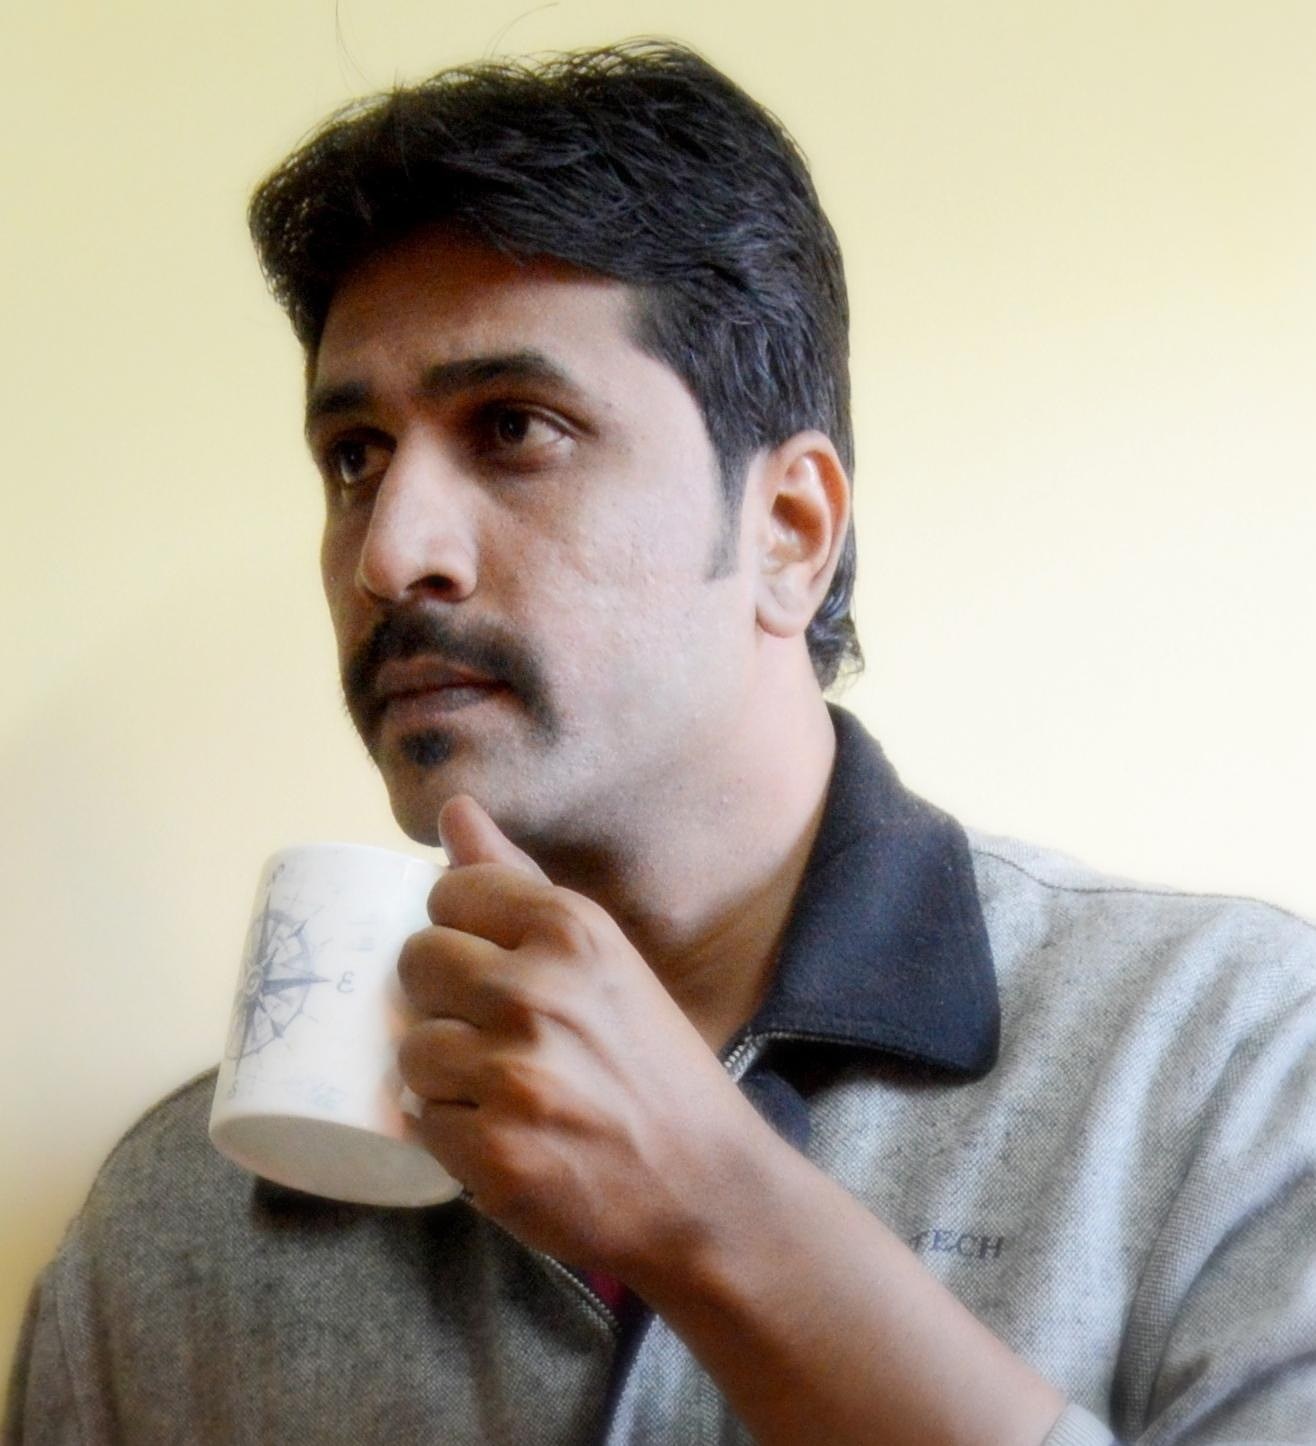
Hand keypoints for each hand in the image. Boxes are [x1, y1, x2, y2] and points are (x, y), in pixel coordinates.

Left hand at [396, 795, 773, 1278]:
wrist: (707, 1189)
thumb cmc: (654, 1067)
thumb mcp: (604, 958)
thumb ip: (519, 882)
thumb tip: (452, 808)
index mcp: (572, 931)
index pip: (449, 893)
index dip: (460, 929)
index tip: (490, 963)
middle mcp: (537, 992)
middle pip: (417, 961)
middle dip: (442, 997)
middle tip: (492, 1031)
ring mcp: (512, 1077)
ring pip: (411, 1047)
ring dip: (444, 1071)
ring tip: (501, 1090)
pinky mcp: (492, 1155)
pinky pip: (421, 1121)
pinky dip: (453, 1133)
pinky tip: (504, 1135)